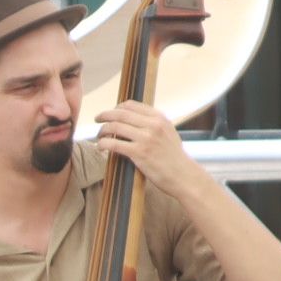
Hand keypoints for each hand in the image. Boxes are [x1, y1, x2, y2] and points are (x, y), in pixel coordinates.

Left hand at [85, 98, 201, 193]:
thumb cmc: (174, 158)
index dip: (116, 107)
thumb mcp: (168, 133)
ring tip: (99, 137)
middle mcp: (153, 125)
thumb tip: (134, 119)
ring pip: (114, 127)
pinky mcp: (139, 153)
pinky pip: (113, 144)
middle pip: (120, 113)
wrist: (184, 176)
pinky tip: (100, 147)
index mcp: (159, 118)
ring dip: (102, 131)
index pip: (131, 105)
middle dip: (104, 115)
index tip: (109, 114)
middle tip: (97, 119)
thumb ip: (153, 124)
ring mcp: (146, 138)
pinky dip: (103, 144)